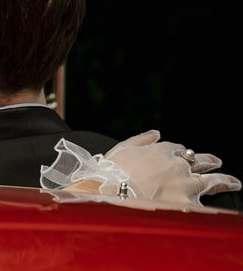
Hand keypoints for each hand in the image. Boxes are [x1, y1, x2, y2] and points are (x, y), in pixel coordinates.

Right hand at [104, 130, 240, 204]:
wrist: (113, 194)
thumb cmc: (111, 172)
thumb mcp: (121, 149)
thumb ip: (141, 140)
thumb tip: (156, 132)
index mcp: (159, 151)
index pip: (175, 148)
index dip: (180, 150)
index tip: (183, 153)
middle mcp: (176, 165)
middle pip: (197, 160)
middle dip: (208, 160)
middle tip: (216, 161)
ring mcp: (184, 185)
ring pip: (210, 181)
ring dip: (223, 180)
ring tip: (234, 183)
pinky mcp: (187, 205)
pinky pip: (205, 206)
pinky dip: (214, 207)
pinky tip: (222, 208)